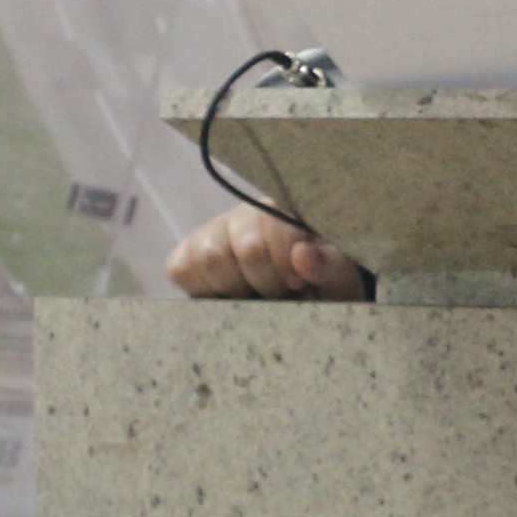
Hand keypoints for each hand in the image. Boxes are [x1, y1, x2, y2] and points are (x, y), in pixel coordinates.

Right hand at [166, 208, 369, 299]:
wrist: (295, 306)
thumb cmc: (318, 287)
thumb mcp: (336, 279)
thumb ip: (328, 266)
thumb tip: (302, 253)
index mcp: (282, 210)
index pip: (272, 219)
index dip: (283, 258)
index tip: (297, 283)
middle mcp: (243, 215)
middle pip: (247, 246)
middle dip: (266, 280)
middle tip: (278, 293)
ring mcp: (210, 234)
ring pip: (210, 256)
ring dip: (236, 287)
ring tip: (252, 297)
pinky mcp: (185, 258)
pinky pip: (180, 268)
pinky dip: (201, 288)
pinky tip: (224, 297)